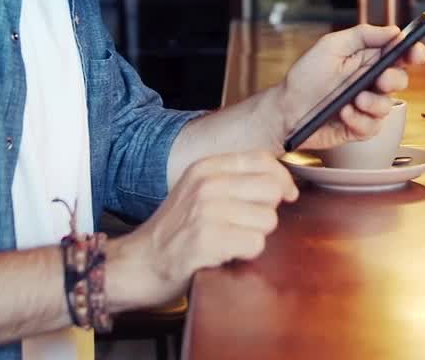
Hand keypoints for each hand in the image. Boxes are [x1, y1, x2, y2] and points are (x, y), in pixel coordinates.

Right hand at [104, 151, 297, 311]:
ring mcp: (205, 211)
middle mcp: (206, 184)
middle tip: (244, 226)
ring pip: (268, 220)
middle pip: (272, 191)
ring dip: (255, 237)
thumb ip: (233, 181)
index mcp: (206, 168)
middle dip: (266, 213)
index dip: (282, 179)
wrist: (138, 264)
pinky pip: (255, 244)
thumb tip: (282, 184)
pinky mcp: (206, 240)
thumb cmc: (173, 232)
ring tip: (229, 241)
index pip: (263, 160)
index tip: (286, 196)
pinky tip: (224, 255)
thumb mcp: (197, 192)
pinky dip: (245, 254)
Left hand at [274, 24, 424, 150]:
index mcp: (367, 60)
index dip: (414, 52)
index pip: (400, 54)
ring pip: (388, 106)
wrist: (286, 110)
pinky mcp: (360, 127)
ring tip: (352, 100)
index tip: (416, 52)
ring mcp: (366, 106)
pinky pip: (373, 126)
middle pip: (400, 80)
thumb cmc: (305, 77)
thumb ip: (363, 35)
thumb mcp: (331, 46)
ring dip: (372, 103)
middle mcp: (370, 82)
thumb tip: (394, 30)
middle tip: (379, 79)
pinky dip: (358, 120)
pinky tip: (343, 113)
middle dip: (392, 79)